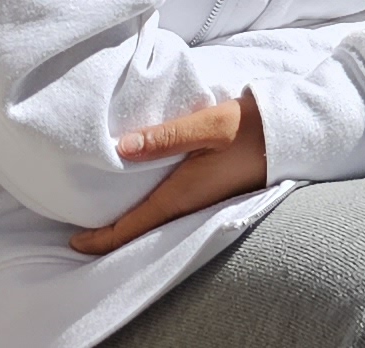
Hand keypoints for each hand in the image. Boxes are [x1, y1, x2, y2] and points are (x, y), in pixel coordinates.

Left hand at [69, 94, 266, 254]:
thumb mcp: (208, 124)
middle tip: (78, 226)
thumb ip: (166, 136)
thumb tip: (121, 147)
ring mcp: (199, 201)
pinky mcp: (207, 191)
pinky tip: (139, 193)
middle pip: (139, 231)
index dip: (99, 240)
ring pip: (153, 221)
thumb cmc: (252, 129)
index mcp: (181, 196)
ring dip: (127, 222)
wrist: (291, 133)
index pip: (130, 229)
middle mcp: (188, 206)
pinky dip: (145, 209)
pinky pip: (167, 209)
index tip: (73, 239)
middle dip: (108, 235)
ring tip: (101, 211)